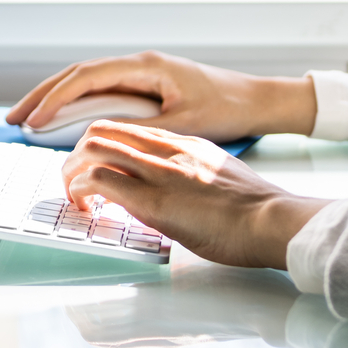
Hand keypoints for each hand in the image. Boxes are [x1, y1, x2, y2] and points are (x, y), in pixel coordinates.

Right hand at [6, 50, 315, 141]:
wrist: (257, 100)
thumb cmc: (228, 109)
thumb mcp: (182, 124)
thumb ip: (139, 126)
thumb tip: (98, 135)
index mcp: (145, 66)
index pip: (87, 77)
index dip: (55, 98)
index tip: (34, 120)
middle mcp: (138, 63)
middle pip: (77, 74)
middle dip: (42, 95)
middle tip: (12, 118)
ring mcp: (139, 71)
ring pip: (85, 81)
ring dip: (54, 98)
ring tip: (27, 119)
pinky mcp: (144, 83)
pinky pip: (99, 89)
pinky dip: (75, 102)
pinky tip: (61, 118)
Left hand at [62, 120, 326, 268]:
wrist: (274, 219)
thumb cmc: (255, 208)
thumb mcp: (218, 174)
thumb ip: (190, 172)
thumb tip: (171, 189)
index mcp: (183, 141)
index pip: (126, 128)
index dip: (101, 145)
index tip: (94, 166)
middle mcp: (166, 148)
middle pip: (101, 129)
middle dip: (76, 154)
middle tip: (74, 180)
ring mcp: (157, 171)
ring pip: (92, 148)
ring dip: (72, 171)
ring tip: (74, 195)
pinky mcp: (152, 200)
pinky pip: (100, 179)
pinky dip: (83, 190)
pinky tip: (87, 206)